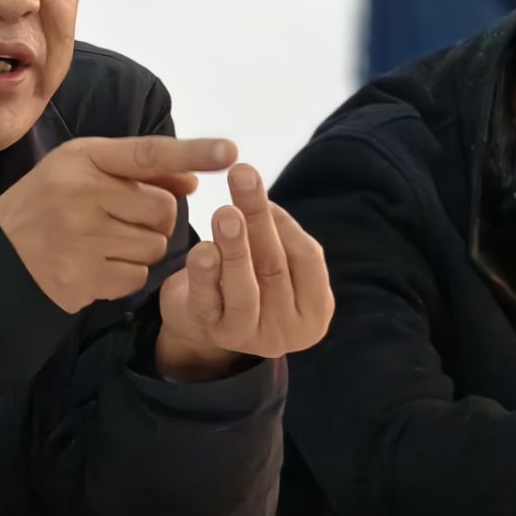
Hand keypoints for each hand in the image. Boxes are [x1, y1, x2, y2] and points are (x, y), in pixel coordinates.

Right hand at [0, 136, 235, 313]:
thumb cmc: (48, 205)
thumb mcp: (81, 171)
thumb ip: (137, 171)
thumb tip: (193, 180)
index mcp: (82, 158)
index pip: (149, 153)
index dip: (193, 151)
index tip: (231, 151)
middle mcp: (82, 193)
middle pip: (164, 208)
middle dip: (155, 218)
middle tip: (120, 219)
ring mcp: (83, 238)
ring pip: (156, 245)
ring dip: (142, 248)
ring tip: (103, 243)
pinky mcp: (84, 277)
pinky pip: (137, 275)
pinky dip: (124, 274)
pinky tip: (95, 265)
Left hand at [154, 163, 333, 381]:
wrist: (203, 320)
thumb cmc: (248, 278)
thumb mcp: (271, 260)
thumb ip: (275, 235)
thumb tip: (261, 196)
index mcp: (314, 312)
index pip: (307, 258)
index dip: (284, 222)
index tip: (264, 195)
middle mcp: (287, 332)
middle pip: (274, 267)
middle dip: (257, 220)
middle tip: (243, 178)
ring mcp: (250, 338)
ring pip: (245, 289)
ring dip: (235, 247)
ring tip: (225, 213)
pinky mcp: (212, 334)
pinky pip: (208, 302)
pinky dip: (204, 274)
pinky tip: (202, 249)